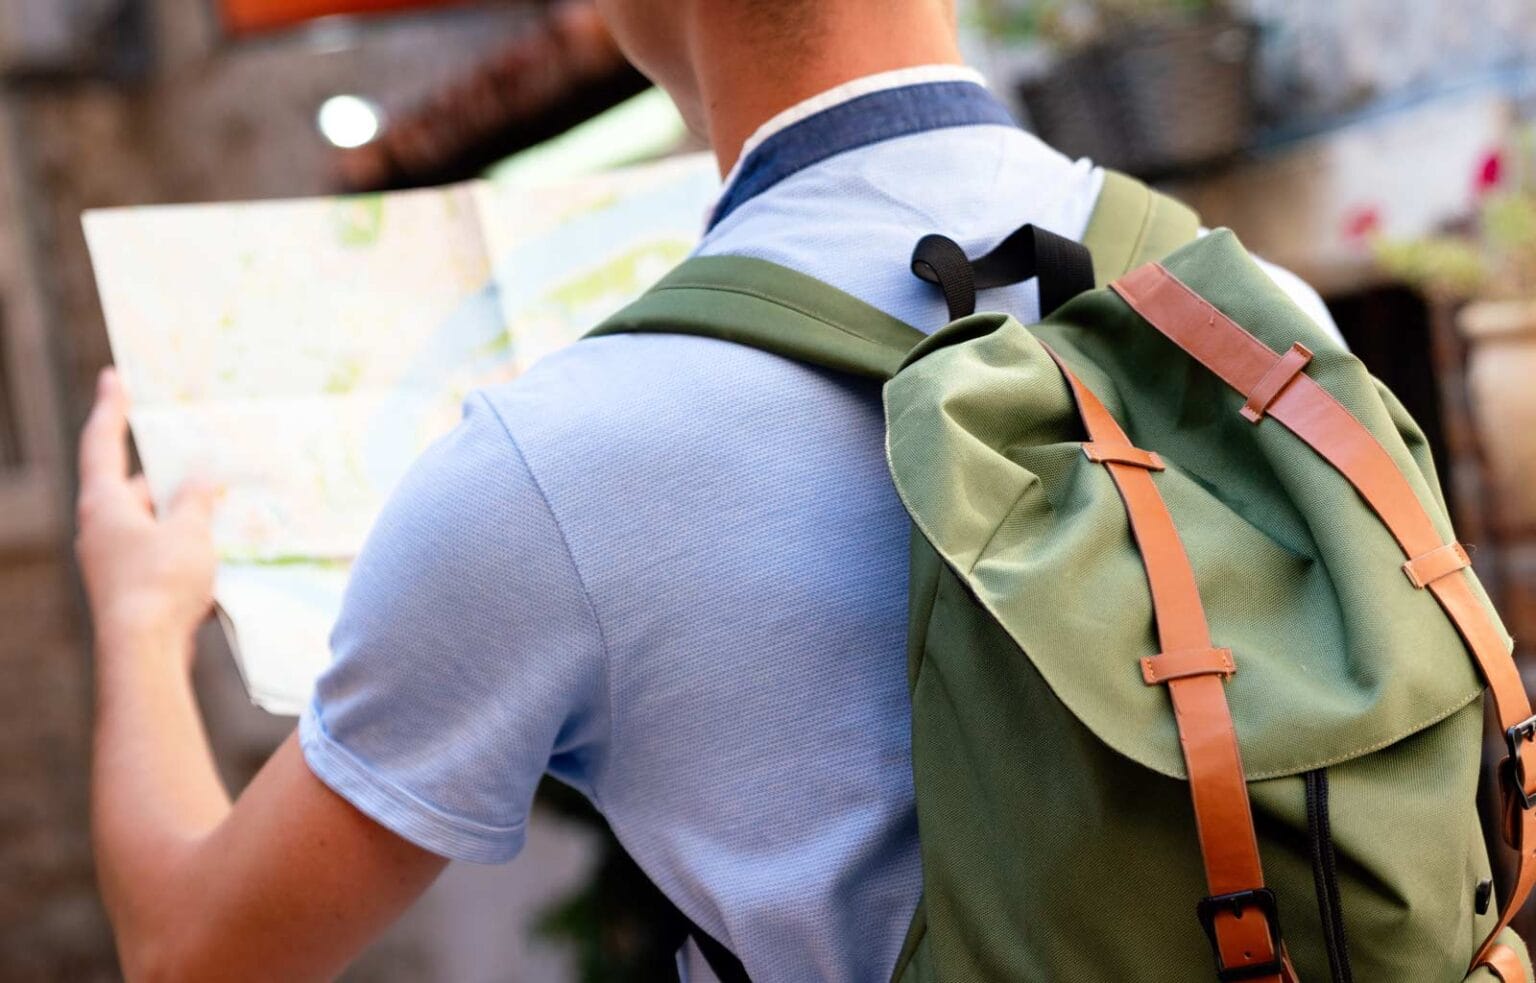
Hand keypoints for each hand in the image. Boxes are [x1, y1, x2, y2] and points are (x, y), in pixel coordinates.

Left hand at [76, 368, 218, 666]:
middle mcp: (100, 528)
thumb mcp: (190, 532)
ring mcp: (112, 560)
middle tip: (200, 458)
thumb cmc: (163, 584)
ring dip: (181, 512)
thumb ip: (196, 500)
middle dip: (167, 474)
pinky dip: (182, 543)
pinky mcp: (129, 587)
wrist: (145, 653)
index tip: (114, 377)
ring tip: (220, 505)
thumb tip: (201, 478)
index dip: (111, 407)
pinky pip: (157, 551)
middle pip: (132, 486)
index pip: (103, 443)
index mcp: (105, 504)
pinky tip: (214, 550)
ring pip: (149, 521)